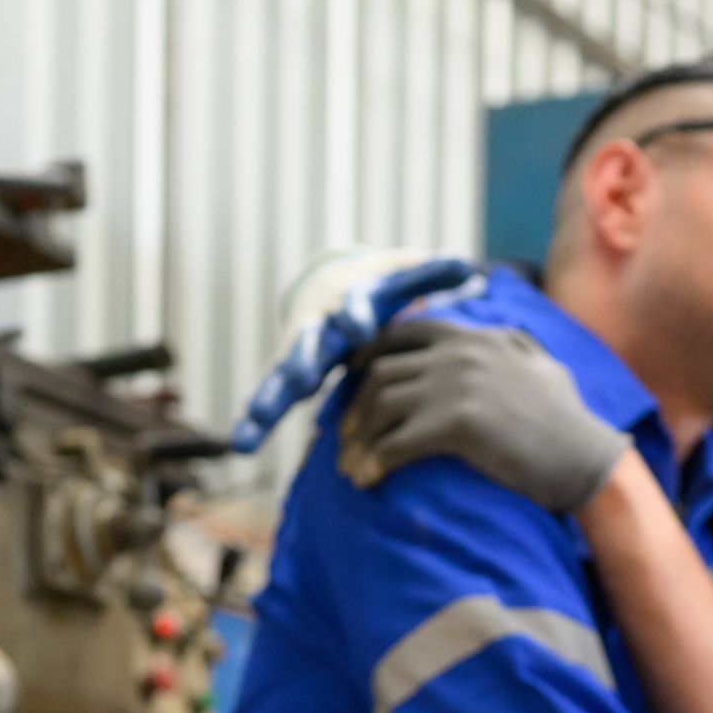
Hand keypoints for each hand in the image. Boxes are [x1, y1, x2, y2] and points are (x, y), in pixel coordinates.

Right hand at [229, 253, 478, 453]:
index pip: (354, 307)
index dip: (357, 316)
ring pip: (279, 377)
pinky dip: (254, 420)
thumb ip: (434, 277)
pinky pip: (267, 398)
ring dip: (268, 401)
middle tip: (302, 377)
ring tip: (252, 427)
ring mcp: (297, 352)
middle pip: (309, 342)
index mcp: (351, 302)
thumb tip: (472, 269)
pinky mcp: (285, 374)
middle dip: (304, 359)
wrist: (332, 285)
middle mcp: (319, 326)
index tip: (360, 327)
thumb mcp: (404, 278)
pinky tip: (240, 444)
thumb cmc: (380, 290)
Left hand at [338, 319, 629, 511]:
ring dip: (357, 440)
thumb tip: (500, 336)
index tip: (352, 387)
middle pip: (380, 374)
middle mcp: (459, 352)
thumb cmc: (567, 420)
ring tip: (350, 468)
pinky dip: (374, 462)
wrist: (585, 457)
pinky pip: (395, 442)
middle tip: (345, 442)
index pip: (402, 334)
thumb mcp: (538, 363)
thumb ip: (509, 344)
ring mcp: (457, 384)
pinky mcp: (457, 423)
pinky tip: (368, 480)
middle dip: (355, 410)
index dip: (368, 359)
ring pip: (380, 406)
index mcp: (472, 336)